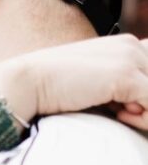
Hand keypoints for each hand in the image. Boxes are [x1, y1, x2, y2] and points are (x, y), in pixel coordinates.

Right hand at [0, 35, 147, 131]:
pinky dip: (142, 119)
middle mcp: (131, 46)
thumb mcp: (95, 85)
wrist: (27, 83)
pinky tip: (117, 116)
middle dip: (145, 104)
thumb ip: (120, 90)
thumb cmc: (55, 89)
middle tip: (121, 112)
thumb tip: (138, 108)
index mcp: (126, 45)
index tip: (123, 108)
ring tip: (119, 115)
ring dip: (144, 113)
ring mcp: (129, 59)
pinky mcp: (125, 76)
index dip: (143, 95)